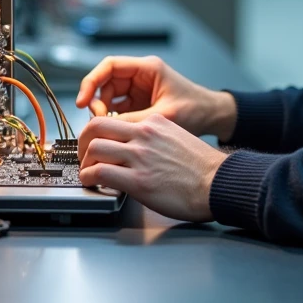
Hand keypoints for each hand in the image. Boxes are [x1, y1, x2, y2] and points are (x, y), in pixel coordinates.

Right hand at [75, 55, 236, 138]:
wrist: (212, 117)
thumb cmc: (196, 109)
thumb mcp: (164, 115)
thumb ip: (134, 120)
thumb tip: (107, 127)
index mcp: (148, 68)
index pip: (109, 66)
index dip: (91, 81)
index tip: (83, 100)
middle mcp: (141, 76)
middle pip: (105, 83)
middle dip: (97, 101)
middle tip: (98, 120)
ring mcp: (139, 90)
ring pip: (109, 97)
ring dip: (104, 112)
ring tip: (109, 128)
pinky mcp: (140, 104)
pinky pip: (118, 109)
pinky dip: (113, 120)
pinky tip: (117, 131)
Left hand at [78, 114, 227, 221]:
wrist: (220, 182)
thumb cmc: (204, 168)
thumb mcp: (178, 139)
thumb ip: (155, 140)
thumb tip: (137, 151)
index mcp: (155, 122)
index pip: (116, 120)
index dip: (101, 132)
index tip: (99, 143)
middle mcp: (144, 134)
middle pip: (96, 126)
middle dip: (82, 140)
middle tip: (83, 153)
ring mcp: (140, 156)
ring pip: (94, 147)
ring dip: (84, 160)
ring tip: (86, 171)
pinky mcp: (137, 179)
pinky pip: (99, 171)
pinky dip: (89, 177)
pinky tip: (91, 182)